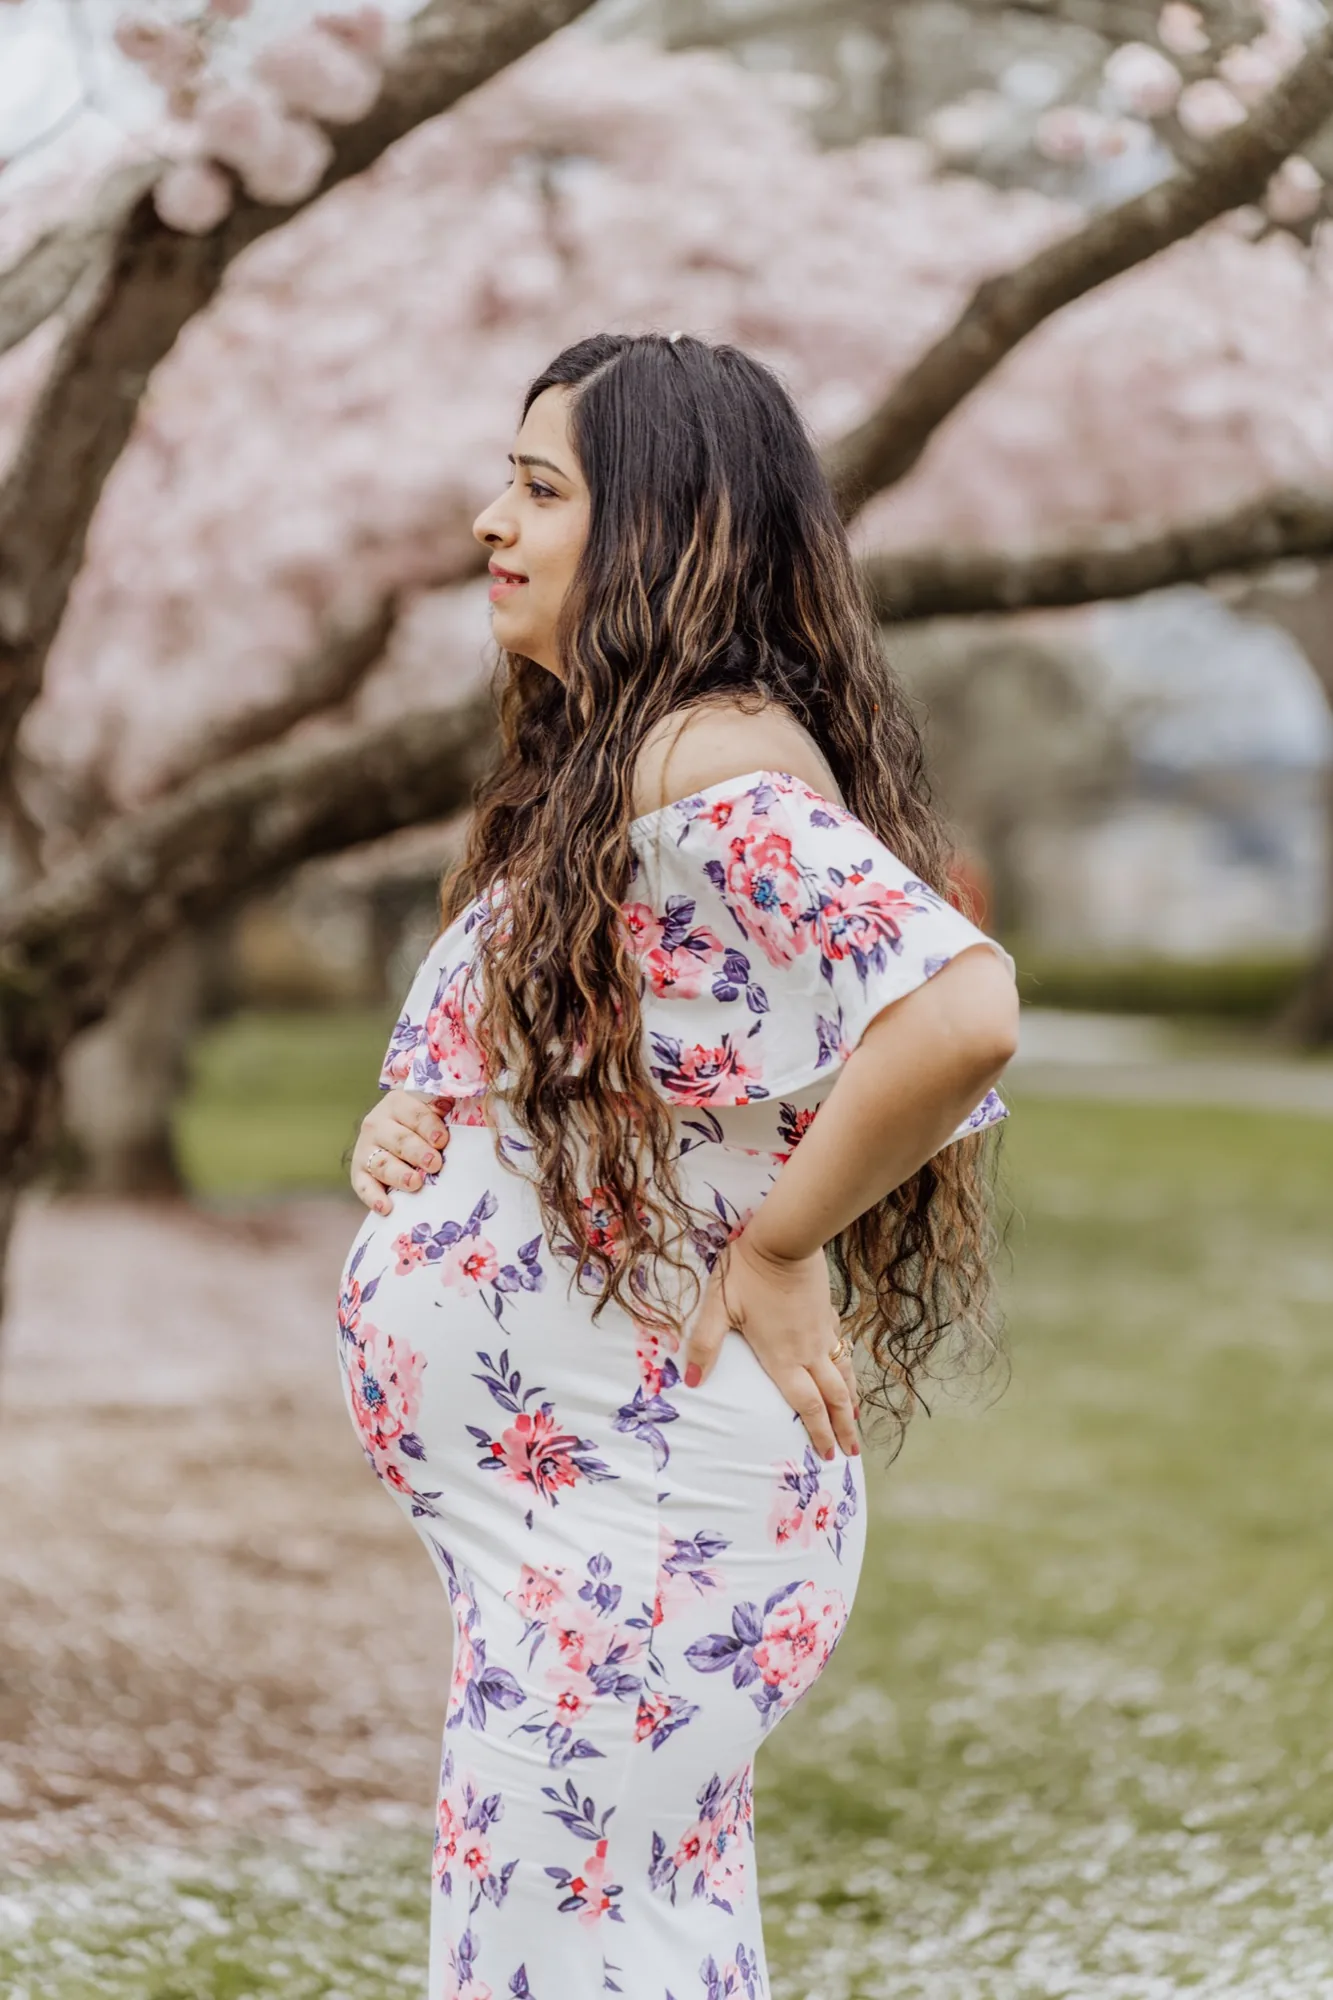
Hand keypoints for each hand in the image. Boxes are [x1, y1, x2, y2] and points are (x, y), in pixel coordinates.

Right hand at [351, 1090, 450, 1212]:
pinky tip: (385, 1208)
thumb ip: (444, 1110)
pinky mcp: (358, 1172)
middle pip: (399, 1139)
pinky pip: (363, 1186)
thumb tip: (459, 1107)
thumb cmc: (422, 1125)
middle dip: (417, 1152)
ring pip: (382, 1162)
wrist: (393, 1133)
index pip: (415, 1114)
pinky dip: (373, 1198)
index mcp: (398, 1103)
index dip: (429, 1127)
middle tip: (434, 1164)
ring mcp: (365, 1148)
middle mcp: (377, 1123)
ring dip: (398, 1174)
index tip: (442, 1140)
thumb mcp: (431, 1110)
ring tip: (414, 1183)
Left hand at [682, 1232, 859, 1460]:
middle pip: (834, 1397)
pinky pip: (841, 1348)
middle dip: (844, 1427)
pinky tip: (846, 1370)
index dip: (819, 1432)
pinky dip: (848, 1368)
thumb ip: (706, 1345)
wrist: (786, 1239)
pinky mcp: (827, 1313)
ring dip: (852, 1401)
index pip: (806, 1406)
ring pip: (844, 1374)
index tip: (829, 1455)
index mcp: (783, 1357)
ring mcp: (822, 1331)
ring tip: (858, 1422)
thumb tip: (693, 1381)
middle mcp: (808, 1351)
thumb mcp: (719, 1307)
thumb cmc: (747, 1272)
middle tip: (852, 1452)